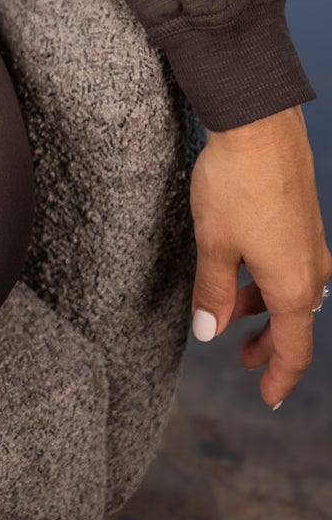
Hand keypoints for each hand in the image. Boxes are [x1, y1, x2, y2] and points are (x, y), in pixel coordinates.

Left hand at [188, 105, 331, 408]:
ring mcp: (310, 242)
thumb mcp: (213, 244)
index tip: (264, 395)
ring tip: (230, 311)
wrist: (260, 124)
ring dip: (263, 308)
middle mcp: (311, 269)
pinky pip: (290, 263)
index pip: (293, 349)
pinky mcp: (302, 218)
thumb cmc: (235, 184)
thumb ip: (212, 292)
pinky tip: (240, 266)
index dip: (279, 377)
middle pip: (295, 323)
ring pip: (291, 291)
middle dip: (269, 345)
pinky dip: (267, 278)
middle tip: (242, 357)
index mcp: (293, 286)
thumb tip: (208, 332)